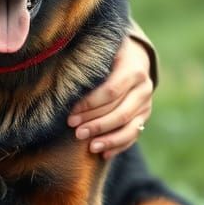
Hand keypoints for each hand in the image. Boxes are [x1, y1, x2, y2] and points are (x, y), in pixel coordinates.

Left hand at [67, 36, 152, 160]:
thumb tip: (57, 76)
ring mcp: (146, 103)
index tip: (70, 114)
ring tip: (90, 147)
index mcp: (133, 69)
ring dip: (108, 139)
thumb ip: (86, 61)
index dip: (89, 105)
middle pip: (120, 112)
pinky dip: (119, 145)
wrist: (135, 56)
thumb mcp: (100, 50)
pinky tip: (103, 154)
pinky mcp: (145, 115)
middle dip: (96, 124)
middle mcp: (144, 87)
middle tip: (76, 131)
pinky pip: (134, 135)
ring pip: (130, 127)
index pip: (111, 91)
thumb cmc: (108, 53)